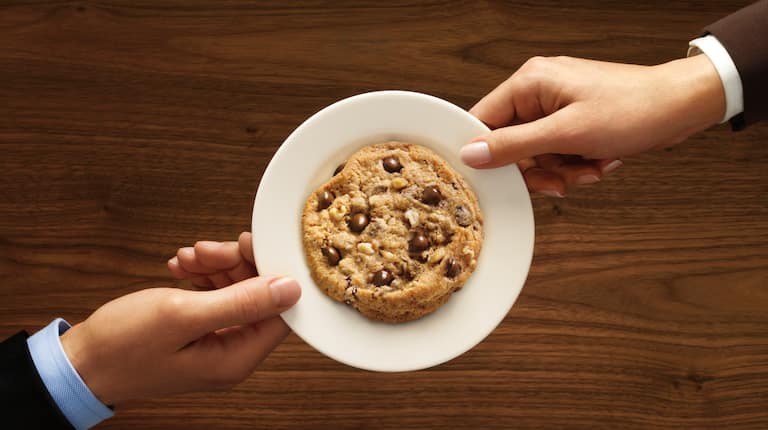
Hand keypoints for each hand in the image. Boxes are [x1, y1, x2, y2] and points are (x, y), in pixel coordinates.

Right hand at [60, 233, 300, 405]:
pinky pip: (214, 296)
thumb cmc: (122, 346)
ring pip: (234, 291)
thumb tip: (291, 289)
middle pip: (257, 296)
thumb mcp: (183, 315)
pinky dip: (200, 277)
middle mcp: (231, 354)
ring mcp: (215, 343)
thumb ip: (241, 302)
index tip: (248, 243)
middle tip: (205, 248)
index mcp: (236, 358)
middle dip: (234, 265)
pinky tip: (180, 268)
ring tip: (186, 257)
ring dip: (214, 267)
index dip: (269, 272)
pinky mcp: (199, 332)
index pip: (279, 310)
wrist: (79, 363)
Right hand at [461, 54, 724, 196]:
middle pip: (510, 143)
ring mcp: (557, 106)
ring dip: (560, 169)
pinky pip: (557, 151)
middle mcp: (538, 91)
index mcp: (529, 83)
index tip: (493, 178)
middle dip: (537, 167)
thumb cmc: (634, 109)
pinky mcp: (573, 120)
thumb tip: (471, 153)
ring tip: (587, 168)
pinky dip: (574, 164)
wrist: (681, 107)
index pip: (483, 120)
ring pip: (535, 153)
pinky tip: (596, 162)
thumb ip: (513, 145)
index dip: (485, 152)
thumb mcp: (566, 134)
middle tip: (557, 180)